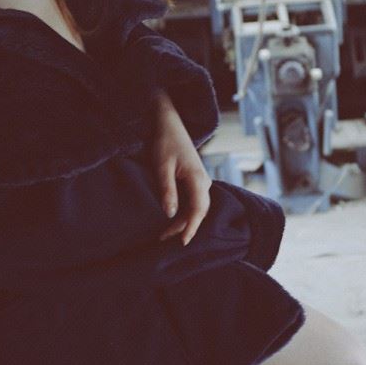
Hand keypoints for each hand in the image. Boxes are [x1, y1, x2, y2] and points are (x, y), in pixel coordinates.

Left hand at [149, 90, 211, 245]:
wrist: (169, 123)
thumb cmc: (165, 142)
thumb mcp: (161, 166)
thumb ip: (167, 190)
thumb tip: (170, 214)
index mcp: (198, 179)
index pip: (198, 210)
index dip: (191, 228)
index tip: (182, 242)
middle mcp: (204, 181)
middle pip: (199, 211)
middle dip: (184, 227)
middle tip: (165, 239)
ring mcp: (200, 180)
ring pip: (196, 207)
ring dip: (183, 220)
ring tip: (166, 233)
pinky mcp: (194, 180)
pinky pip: (193, 201)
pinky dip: (184, 212)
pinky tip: (173, 218)